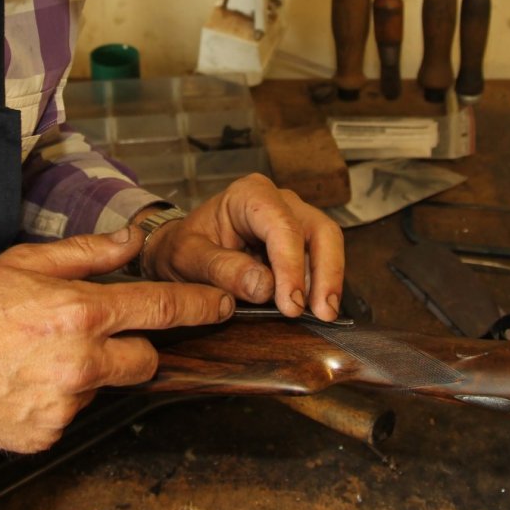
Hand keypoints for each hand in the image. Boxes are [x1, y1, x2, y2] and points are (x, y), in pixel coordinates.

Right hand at [0, 228, 231, 452]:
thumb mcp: (22, 262)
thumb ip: (86, 253)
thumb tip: (130, 239)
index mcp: (80, 312)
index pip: (160, 309)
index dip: (198, 306)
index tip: (221, 305)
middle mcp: (81, 361)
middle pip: (145, 360)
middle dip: (135, 347)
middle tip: (96, 334)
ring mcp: (65, 403)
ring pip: (104, 387)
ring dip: (89, 373)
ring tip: (39, 357)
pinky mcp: (47, 433)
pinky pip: (70, 414)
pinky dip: (56, 399)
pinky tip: (23, 382)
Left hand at [139, 173, 343, 321]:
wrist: (181, 249)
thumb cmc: (183, 248)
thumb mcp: (187, 258)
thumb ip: (221, 269)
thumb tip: (264, 287)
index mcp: (249, 195)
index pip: (282, 226)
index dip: (291, 265)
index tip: (291, 304)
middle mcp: (279, 201)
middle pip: (319, 229)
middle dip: (326, 271)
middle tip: (322, 313)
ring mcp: (294, 218)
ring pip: (327, 243)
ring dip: (328, 280)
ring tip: (323, 315)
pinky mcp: (300, 241)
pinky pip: (321, 258)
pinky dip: (321, 284)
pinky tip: (316, 309)